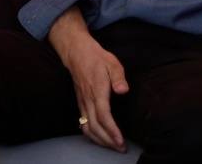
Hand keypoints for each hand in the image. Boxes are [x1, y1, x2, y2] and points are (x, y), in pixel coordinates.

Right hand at [48, 10, 128, 151]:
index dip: (111, 130)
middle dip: (108, 141)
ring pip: (88, 128)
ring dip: (100, 140)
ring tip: (112, 146)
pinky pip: (84, 124)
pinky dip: (92, 135)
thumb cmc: (97, 57)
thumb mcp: (112, 62)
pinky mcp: (80, 104)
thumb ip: (118, 77)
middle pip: (95, 127)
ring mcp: (82, 103)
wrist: (77, 53)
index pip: (103, 116)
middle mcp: (88, 100)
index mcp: (97, 91)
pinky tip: (100, 138)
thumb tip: (124, 90)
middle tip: (121, 148)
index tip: (120, 140)